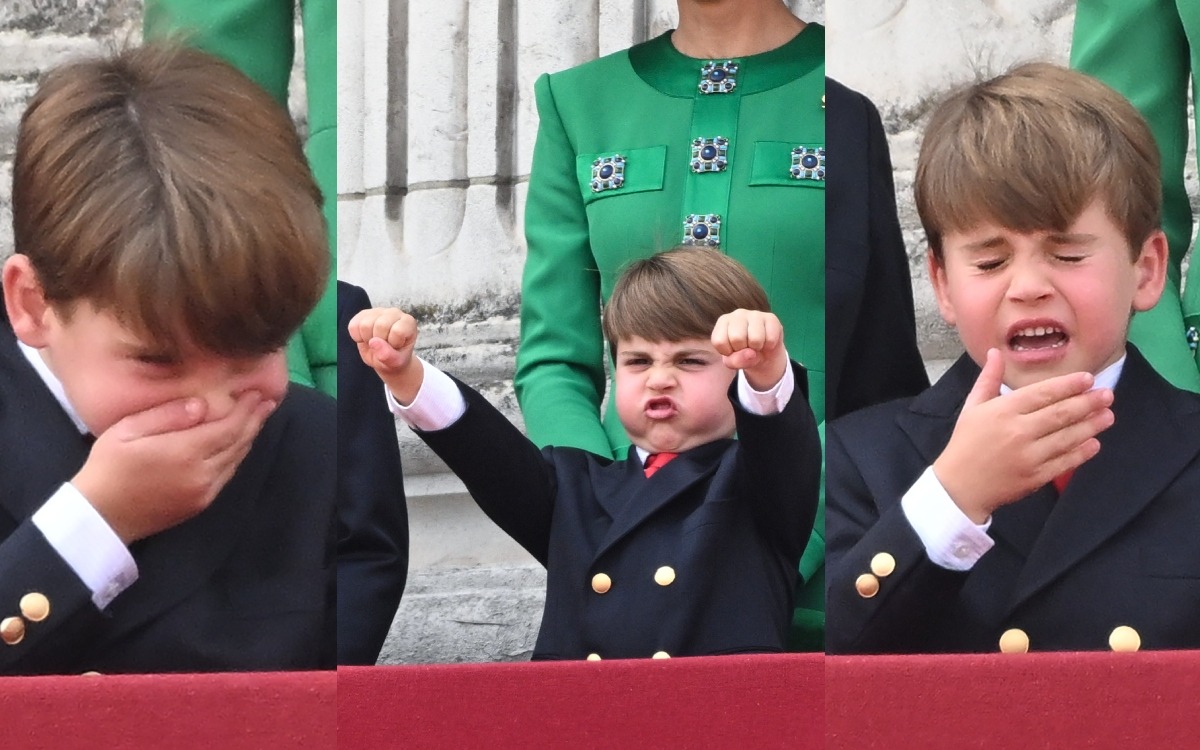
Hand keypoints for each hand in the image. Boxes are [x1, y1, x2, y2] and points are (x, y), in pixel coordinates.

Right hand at [72, 392, 276, 543]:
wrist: (100, 517)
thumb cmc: (108, 467)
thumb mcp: (127, 431)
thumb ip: (168, 415)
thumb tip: (203, 404)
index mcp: (185, 452)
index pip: (229, 427)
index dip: (246, 410)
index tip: (257, 392)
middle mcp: (203, 473)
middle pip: (238, 442)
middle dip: (255, 420)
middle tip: (267, 402)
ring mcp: (205, 491)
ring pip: (236, 460)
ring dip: (249, 438)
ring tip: (258, 418)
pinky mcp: (201, 504)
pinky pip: (228, 475)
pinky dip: (237, 456)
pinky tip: (238, 444)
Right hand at [346, 307, 422, 402]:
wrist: (385, 357)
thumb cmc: (394, 358)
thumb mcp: (396, 362)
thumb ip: (389, 356)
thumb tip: (373, 342)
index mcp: (408, 322)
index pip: (397, 331)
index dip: (392, 344)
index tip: (395, 347)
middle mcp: (394, 312)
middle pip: (380, 325)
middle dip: (379, 342)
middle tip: (383, 346)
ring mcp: (378, 311)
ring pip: (364, 324)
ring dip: (367, 339)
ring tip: (375, 343)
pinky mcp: (363, 314)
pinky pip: (353, 325)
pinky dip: (356, 337)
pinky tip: (366, 338)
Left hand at [711, 309, 787, 389]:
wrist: (764, 353)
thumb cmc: (742, 354)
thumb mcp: (733, 361)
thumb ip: (734, 361)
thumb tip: (751, 353)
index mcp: (723, 322)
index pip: (719, 341)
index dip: (728, 352)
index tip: (733, 350)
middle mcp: (737, 314)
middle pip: (737, 338)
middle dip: (743, 350)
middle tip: (746, 347)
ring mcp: (755, 314)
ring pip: (755, 338)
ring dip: (757, 348)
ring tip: (756, 345)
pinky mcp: (771, 317)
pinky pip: (771, 338)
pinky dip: (769, 346)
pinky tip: (766, 341)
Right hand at [932, 348, 1114, 522]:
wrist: (960, 486)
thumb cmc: (965, 443)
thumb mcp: (972, 407)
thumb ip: (988, 379)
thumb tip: (996, 352)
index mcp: (1002, 411)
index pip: (1042, 393)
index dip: (1068, 385)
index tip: (1088, 379)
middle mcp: (1017, 431)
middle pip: (1060, 413)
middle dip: (1087, 403)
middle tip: (1107, 395)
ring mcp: (1028, 455)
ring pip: (1067, 437)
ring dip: (1091, 425)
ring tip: (1108, 416)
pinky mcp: (1035, 477)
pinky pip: (1064, 462)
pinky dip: (1081, 453)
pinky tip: (1094, 443)